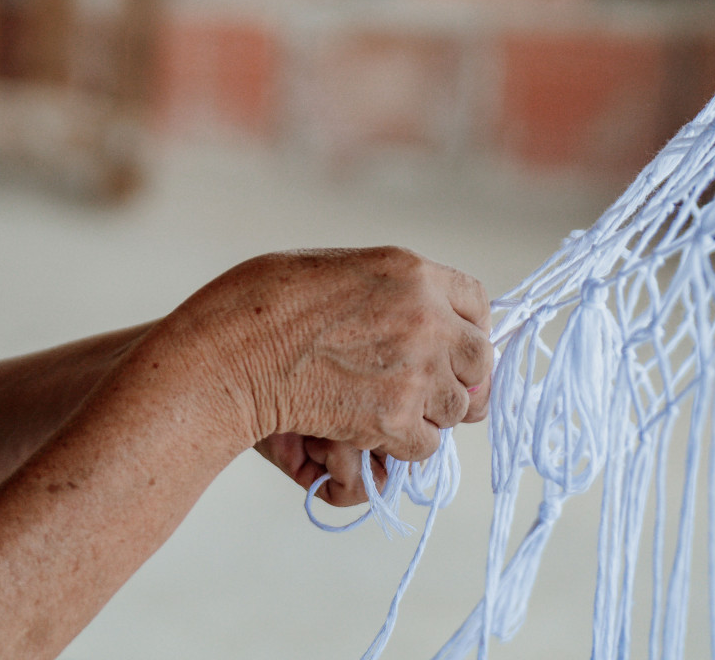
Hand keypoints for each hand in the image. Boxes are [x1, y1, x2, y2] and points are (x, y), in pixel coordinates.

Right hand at [177, 247, 491, 495]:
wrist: (235, 348)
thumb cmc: (269, 302)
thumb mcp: (343, 269)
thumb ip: (394, 291)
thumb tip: (430, 320)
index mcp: (413, 271)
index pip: (477, 301)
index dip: (468, 328)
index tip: (452, 346)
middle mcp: (427, 317)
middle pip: (479, 358)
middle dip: (459, 376)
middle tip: (428, 388)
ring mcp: (416, 369)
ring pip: (456, 408)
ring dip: (429, 413)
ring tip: (387, 407)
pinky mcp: (395, 418)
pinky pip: (426, 444)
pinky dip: (402, 444)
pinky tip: (369, 430)